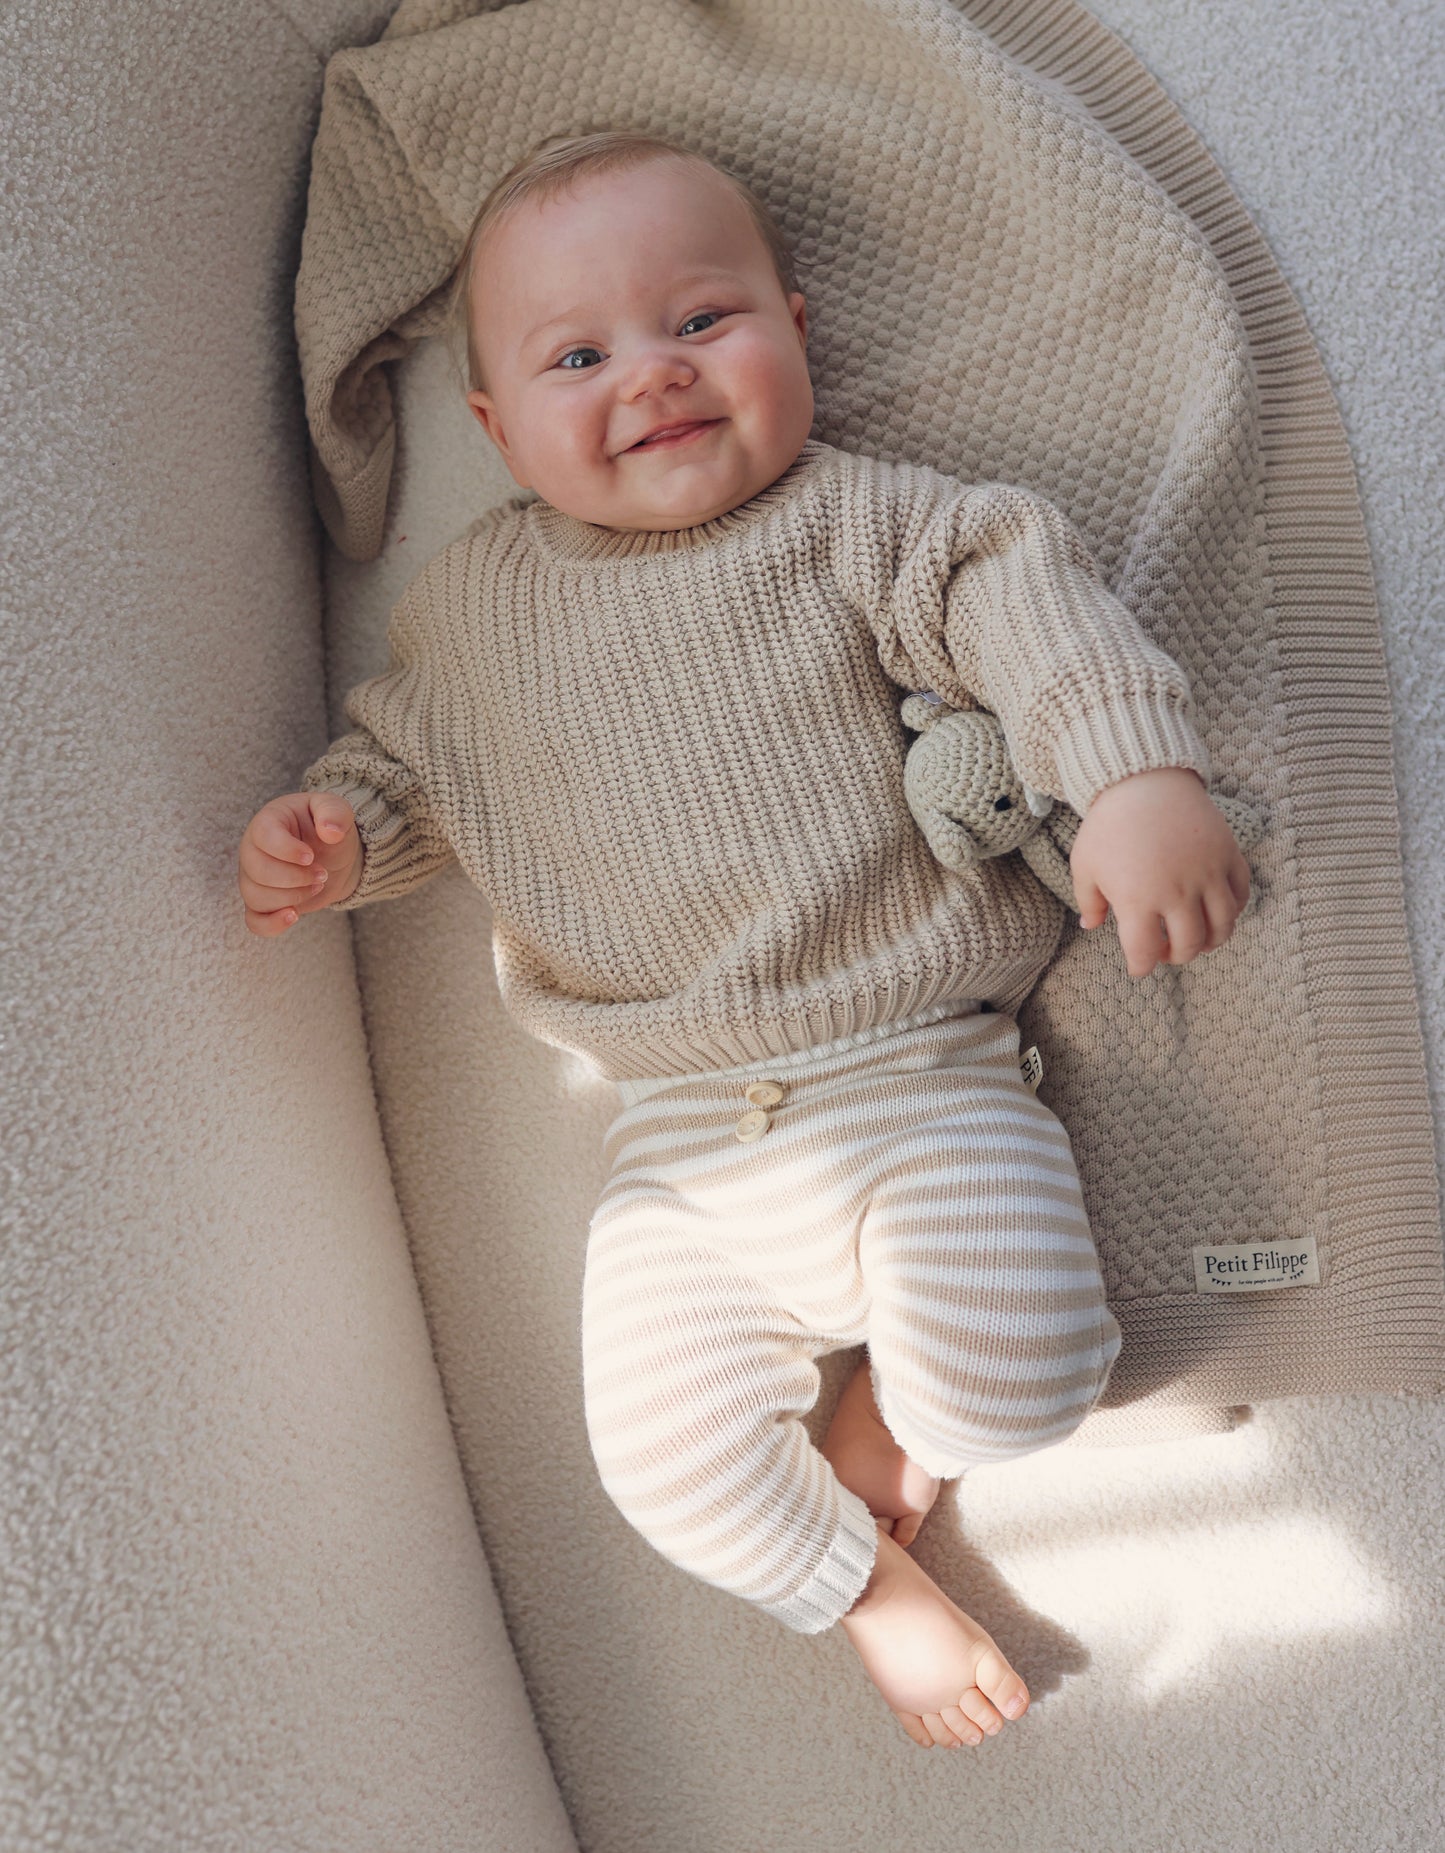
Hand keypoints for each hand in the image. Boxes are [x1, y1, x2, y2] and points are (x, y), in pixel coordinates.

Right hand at [238, 791, 360, 935]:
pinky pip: (255, 921)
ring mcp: (253, 879)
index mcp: (267, 822)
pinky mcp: (263, 903)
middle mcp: (252, 850)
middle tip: (322, 873)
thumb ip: (334, 812)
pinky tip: (294, 916)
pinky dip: (272, 924)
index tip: (311, 856)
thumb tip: (331, 831)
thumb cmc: (328, 828)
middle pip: (258, 871)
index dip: (287, 850)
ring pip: (256, 897)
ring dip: (293, 897)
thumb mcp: (335, 810)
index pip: (264, 836)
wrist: (333, 855)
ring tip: (316, 885)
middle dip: (296, 878)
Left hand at [1069, 767, 1249, 978]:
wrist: (1143, 778)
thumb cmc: (1108, 823)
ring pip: (1223, 926)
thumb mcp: (1084, 864)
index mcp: (1137, 900)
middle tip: (1166, 950)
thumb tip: (1091, 925)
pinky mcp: (1227, 854)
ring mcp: (1207, 873)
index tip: (1139, 967)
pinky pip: (1241, 894)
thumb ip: (1087, 901)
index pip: (1145, 953)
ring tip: (1196, 937)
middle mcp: (1177, 892)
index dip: (1141, 967)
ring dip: (1211, 941)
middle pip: (1189, 945)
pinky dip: (1233, 910)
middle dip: (1177, 956)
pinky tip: (1216, 910)